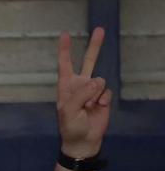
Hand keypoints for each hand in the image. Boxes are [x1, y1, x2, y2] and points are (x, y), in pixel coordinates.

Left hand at [55, 30, 111, 158]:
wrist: (83, 140)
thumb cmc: (70, 126)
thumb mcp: (68, 111)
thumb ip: (80, 95)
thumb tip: (95, 82)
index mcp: (66, 87)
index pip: (65, 65)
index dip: (65, 50)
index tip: (65, 35)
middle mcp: (79, 85)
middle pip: (88, 61)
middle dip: (94, 46)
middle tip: (100, 30)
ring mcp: (92, 90)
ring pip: (99, 80)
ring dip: (95, 93)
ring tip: (89, 106)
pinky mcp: (102, 97)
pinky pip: (106, 90)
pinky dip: (103, 98)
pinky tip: (99, 106)